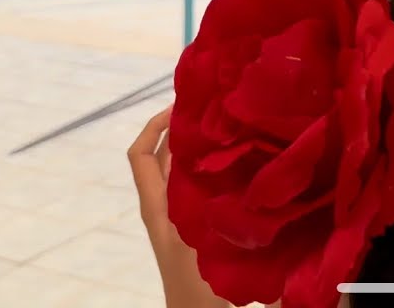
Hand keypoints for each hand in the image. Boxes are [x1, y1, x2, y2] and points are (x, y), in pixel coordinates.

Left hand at [128, 106, 227, 307]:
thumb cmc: (200, 286)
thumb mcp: (207, 248)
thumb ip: (224, 220)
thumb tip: (252, 184)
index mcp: (159, 207)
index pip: (141, 157)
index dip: (153, 127)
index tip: (181, 107)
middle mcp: (165, 206)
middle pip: (162, 157)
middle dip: (182, 129)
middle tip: (215, 108)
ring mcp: (179, 215)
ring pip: (182, 171)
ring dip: (197, 148)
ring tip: (230, 128)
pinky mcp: (195, 224)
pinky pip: (198, 186)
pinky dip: (211, 169)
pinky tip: (242, 164)